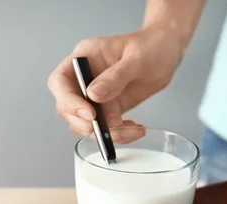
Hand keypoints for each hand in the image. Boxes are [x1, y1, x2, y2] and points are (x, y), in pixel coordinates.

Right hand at [48, 26, 185, 142]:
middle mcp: (84, 79)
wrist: (166, 53)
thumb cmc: (151, 46)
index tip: (90, 113)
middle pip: (67, 108)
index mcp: (84, 58)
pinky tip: (135, 128)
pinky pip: (104, 128)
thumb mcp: (136, 58)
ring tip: (130, 129)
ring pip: (85, 123)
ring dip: (104, 133)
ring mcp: (95, 96)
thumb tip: (93, 95)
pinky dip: (118, 134)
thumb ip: (115, 77)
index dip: (69, 100)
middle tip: (105, 128)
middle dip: (84, 123)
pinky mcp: (109, 109)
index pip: (60, 82)